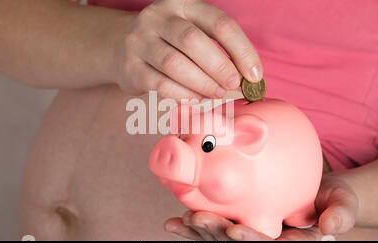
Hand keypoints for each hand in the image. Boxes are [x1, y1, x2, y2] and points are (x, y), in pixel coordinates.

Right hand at [114, 0, 262, 101]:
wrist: (122, 45)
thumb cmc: (170, 43)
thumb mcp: (193, 33)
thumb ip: (218, 50)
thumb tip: (248, 80)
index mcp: (183, 3)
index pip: (220, 24)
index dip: (242, 51)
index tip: (255, 75)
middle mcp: (158, 17)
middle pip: (193, 41)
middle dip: (220, 67)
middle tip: (234, 85)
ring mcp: (140, 40)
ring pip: (174, 64)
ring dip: (202, 83)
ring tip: (217, 94)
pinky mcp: (129, 67)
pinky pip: (159, 84)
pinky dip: (182, 94)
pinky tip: (195, 98)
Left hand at [164, 172, 358, 240]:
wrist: (315, 190)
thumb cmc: (331, 199)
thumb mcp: (343, 202)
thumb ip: (341, 213)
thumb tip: (333, 228)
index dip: (251, 241)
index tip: (236, 231)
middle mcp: (264, 241)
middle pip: (237, 242)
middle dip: (216, 234)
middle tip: (198, 219)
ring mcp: (247, 232)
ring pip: (219, 237)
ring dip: (199, 230)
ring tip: (181, 219)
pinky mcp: (235, 221)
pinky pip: (211, 226)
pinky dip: (190, 227)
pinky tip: (172, 222)